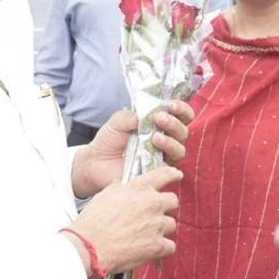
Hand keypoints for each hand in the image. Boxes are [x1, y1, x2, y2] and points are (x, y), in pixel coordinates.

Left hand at [71, 99, 193, 198]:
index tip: (171, 105)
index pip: (181, 115)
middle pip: (183, 131)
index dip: (182, 109)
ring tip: (155, 137)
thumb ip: (130, 116)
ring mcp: (163, 157)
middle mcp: (166, 140)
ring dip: (171, 141)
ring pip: (179, 149)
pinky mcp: (158, 172)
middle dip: (174, 123)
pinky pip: (170, 167)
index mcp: (159, 124)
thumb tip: (145, 117)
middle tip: (158, 118)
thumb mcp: (117, 121)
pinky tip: (153, 149)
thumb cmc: (110, 140)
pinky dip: (164, 158)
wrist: (96, 161)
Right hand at [72, 166, 182, 273]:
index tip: (176, 175)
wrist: (89, 247)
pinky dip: (163, 248)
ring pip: (171, 224)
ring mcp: (157, 225)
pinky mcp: (158, 246)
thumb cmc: (93, 222)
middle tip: (153, 214)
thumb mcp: (105, 195)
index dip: (172, 174)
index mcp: (139, 188)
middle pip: (173, 201)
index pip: (164, 174)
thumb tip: (122, 185)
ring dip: (162, 228)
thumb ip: (119, 188)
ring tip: (146, 234)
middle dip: (165, 207)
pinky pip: (170, 246)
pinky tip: (151, 248)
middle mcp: (152, 204)